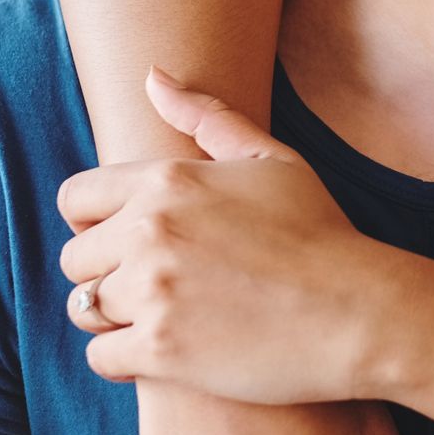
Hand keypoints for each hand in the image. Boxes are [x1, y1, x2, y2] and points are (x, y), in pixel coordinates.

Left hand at [57, 67, 391, 403]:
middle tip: (157, 284)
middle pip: (75, 257)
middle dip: (107, 271)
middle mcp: (149, 231)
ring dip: (115, 315)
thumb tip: (152, 76)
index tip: (126, 239)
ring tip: (164, 315)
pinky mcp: (160, 349)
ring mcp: (152, 291)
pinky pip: (100, 355)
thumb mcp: (271, 160)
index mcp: (168, 179)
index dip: (94, 221)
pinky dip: (125, 358)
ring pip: (84, 306)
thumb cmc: (320, 232)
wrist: (358, 311)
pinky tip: (167, 350)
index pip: (75, 198)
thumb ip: (207, 117)